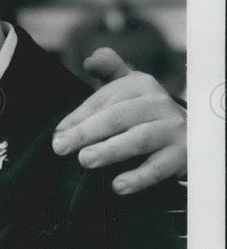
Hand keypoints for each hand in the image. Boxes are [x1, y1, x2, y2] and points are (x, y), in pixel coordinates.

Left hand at [52, 48, 185, 194]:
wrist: (191, 135)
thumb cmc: (145, 112)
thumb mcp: (129, 86)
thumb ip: (108, 70)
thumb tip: (90, 61)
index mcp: (140, 84)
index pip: (105, 99)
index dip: (78, 117)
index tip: (57, 134)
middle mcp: (159, 103)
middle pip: (118, 117)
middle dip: (86, 132)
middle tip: (61, 147)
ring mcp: (173, 128)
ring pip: (139, 139)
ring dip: (110, 150)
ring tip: (85, 160)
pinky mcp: (184, 154)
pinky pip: (160, 167)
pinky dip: (139, 177)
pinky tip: (117, 186)